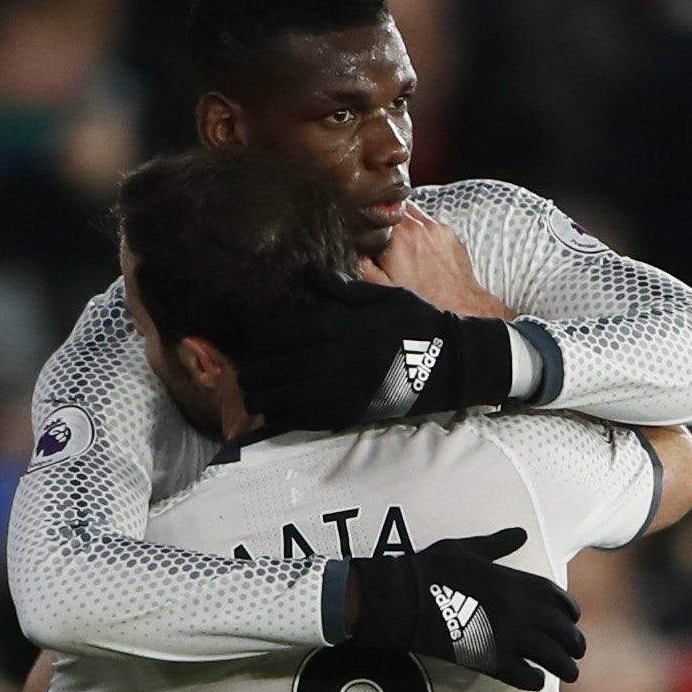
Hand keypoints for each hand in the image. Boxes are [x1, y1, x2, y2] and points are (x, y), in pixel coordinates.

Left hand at [238, 272, 512, 430]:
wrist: (449, 363)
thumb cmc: (416, 324)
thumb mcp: (383, 296)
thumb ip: (343, 288)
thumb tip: (311, 271)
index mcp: (340, 329)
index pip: (283, 334)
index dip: (259, 339)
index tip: (248, 339)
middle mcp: (335, 361)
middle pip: (276, 370)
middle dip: (252, 372)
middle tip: (242, 372)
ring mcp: (341, 391)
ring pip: (284, 399)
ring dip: (262, 398)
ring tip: (252, 393)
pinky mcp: (350, 413)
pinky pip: (306, 419)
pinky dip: (284, 417)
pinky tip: (275, 413)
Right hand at [344, 528, 584, 690]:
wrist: (403, 598)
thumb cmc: (430, 568)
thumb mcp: (468, 548)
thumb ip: (498, 544)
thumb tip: (521, 533)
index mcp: (514, 581)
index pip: (557, 597)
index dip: (570, 609)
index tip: (574, 618)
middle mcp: (518, 609)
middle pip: (562, 630)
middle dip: (575, 642)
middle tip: (578, 651)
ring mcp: (507, 636)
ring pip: (551, 656)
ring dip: (565, 666)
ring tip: (569, 673)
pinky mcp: (490, 660)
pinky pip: (524, 676)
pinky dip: (535, 681)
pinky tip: (536, 682)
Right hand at [371, 203, 512, 318]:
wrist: (459, 304)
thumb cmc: (422, 298)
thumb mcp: (383, 287)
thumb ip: (362, 265)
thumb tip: (354, 249)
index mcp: (397, 236)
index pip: (376, 212)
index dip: (370, 222)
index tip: (369, 234)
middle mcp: (417, 226)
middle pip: (393, 209)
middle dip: (387, 222)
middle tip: (387, 243)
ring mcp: (435, 227)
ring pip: (412, 212)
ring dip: (405, 224)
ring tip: (405, 248)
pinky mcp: (448, 232)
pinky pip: (430, 223)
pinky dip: (423, 231)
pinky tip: (422, 251)